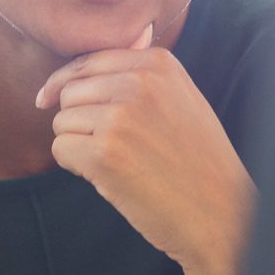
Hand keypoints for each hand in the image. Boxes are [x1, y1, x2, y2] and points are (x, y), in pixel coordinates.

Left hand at [37, 25, 255, 274]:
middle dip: (77, 118)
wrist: (222, 213)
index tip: (51, 98)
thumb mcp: (181, 98)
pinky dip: (73, 165)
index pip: (88, 61)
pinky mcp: (104, 154)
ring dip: (77, 144)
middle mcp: (138, 83)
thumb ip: (141, 77)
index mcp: (158, 64)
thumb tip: (79, 69)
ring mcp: (120, 117)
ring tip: (115, 162)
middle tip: (106, 145)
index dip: (67, 83)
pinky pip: (60, 148)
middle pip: (70, 91)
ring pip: (62, 120)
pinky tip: (105, 176)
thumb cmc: (199, 162)